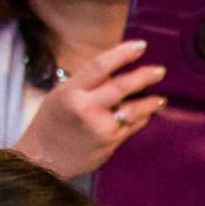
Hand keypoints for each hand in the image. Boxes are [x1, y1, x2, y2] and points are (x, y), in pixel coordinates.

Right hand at [12, 40, 167, 180]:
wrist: (43, 159)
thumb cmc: (51, 123)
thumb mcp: (61, 94)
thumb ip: (86, 83)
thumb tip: (115, 71)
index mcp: (71, 91)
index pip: (100, 65)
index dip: (123, 53)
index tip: (141, 46)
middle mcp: (87, 108)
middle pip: (122, 86)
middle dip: (144, 76)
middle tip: (160, 71)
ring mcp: (101, 127)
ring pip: (133, 109)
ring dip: (150, 102)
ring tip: (161, 99)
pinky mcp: (110, 144)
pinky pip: (132, 127)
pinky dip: (141, 118)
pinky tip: (147, 114)